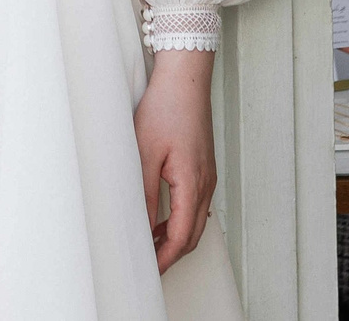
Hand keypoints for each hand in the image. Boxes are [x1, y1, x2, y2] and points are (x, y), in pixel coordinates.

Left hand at [133, 48, 216, 273]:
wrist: (185, 79)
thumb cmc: (165, 109)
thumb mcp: (145, 154)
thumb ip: (143, 195)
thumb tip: (140, 228)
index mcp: (192, 183)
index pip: (182, 237)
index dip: (164, 259)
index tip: (147, 270)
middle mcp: (205, 184)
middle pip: (193, 235)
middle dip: (171, 254)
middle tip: (147, 264)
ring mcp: (208, 176)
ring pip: (196, 221)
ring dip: (175, 237)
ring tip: (148, 244)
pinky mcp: (204, 168)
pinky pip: (196, 205)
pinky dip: (180, 220)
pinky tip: (160, 218)